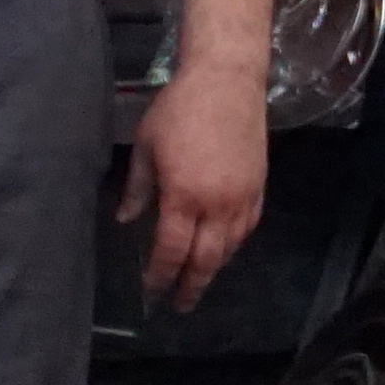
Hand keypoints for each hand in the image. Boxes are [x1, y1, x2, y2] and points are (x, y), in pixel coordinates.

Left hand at [118, 67, 265, 310]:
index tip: (151, 290)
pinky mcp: (259, 187)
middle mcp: (217, 205)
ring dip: (213, 268)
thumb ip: (138, 188)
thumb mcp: (147, 146)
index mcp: (184, 196)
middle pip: (205, 260)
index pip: (171, 250)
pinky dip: (234, 245)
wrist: (227, 80)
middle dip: (190, 286)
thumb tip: (125, 219)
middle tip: (180, 304)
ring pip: (230, 248)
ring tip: (198, 279)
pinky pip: (248, 228)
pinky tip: (224, 249)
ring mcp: (242, 198)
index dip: (160, 274)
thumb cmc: (179, 109)